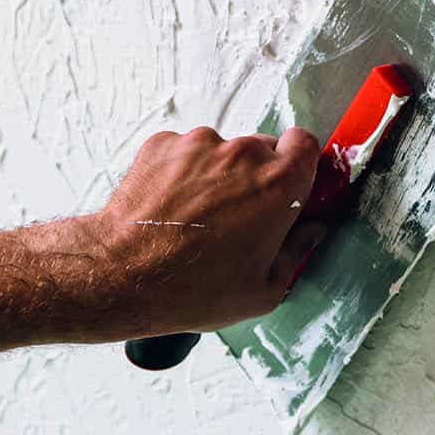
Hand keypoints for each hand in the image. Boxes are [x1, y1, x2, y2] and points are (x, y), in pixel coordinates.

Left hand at [58, 126, 325, 340]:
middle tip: (240, 216)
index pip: (306, 144)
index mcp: (279, 184)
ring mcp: (199, 144)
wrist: (122, 275)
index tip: (291, 185)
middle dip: (257, 177)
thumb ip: (298, 251)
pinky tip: (172, 209)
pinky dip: (182, 173)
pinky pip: (185, 152)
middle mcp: (243, 154)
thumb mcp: (264, 290)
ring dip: (217, 175)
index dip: (299, 164)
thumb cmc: (193, 289)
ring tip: (197, 218)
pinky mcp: (163, 145)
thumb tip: (313, 231)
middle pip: (263, 149)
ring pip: (222, 152)